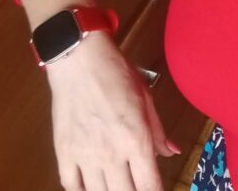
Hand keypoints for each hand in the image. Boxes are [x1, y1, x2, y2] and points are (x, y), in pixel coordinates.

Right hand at [45, 31, 178, 190]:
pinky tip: (92, 184)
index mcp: (136, 139)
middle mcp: (112, 154)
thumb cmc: (117, 73)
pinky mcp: (64, 153)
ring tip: (117, 183)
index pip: (150, 186)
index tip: (156, 189)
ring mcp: (85, 156)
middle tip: (136, 183)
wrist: (80, 60)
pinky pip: (72, 187)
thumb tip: (172, 152)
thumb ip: (158, 131)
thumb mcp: (145, 98)